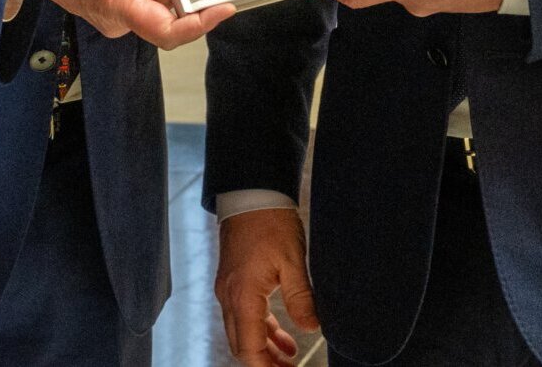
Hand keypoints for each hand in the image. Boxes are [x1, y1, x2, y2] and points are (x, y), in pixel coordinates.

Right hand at [216, 207, 317, 365]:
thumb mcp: (293, 259)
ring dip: (263, 349)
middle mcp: (229, 297)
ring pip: (242, 332)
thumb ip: (301, 296)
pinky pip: (243, 315)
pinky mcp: (233, 281)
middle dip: (265, 364)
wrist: (250, 191)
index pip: (248, 349)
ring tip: (291, 359)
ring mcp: (228, 289)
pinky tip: (283, 336)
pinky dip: (261, 330)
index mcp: (243, 296)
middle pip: (242, 346)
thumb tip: (313, 327)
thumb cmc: (270, 221)